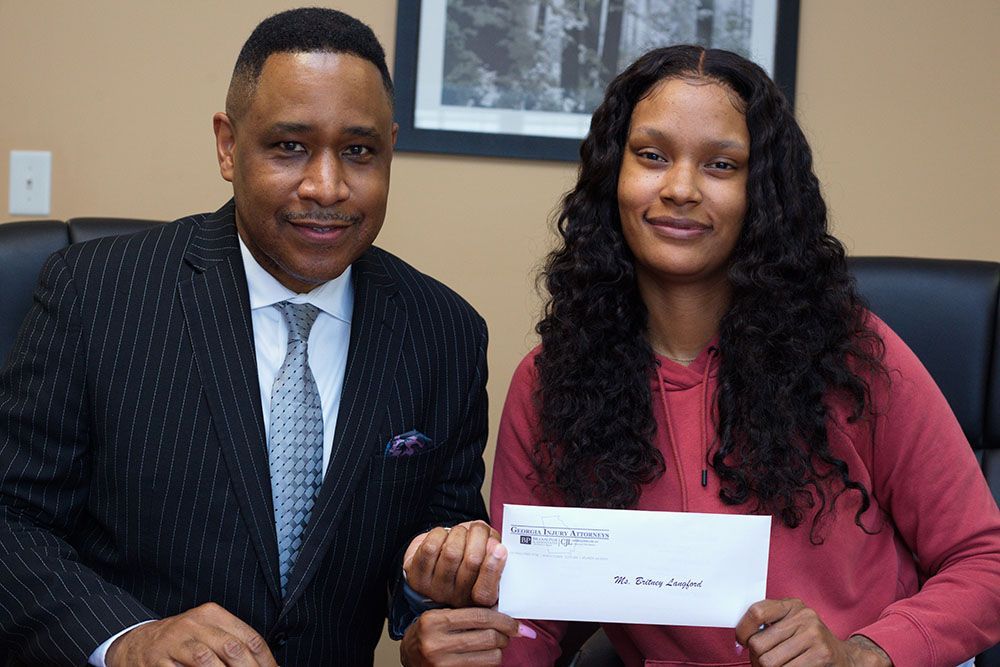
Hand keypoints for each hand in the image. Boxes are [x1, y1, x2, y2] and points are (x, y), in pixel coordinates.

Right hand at [105, 602, 277, 666]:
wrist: (135, 643)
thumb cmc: (181, 640)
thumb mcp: (207, 632)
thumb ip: (233, 643)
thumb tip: (264, 664)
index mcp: (212, 614)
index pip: (249, 638)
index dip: (265, 661)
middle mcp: (194, 623)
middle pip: (232, 648)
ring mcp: (174, 641)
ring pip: (206, 660)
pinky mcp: (157, 660)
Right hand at [400, 607, 533, 665]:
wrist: (408, 657)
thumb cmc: (428, 634)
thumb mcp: (440, 616)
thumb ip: (466, 613)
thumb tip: (505, 613)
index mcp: (434, 621)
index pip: (480, 617)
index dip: (505, 620)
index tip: (518, 625)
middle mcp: (436, 644)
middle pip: (489, 637)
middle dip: (505, 635)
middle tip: (508, 634)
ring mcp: (442, 664)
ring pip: (490, 657)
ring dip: (499, 651)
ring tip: (495, 645)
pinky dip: (489, 662)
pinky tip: (486, 656)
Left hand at [404, 520, 506, 606]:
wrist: (434, 562)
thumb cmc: (466, 557)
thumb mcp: (488, 557)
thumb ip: (495, 552)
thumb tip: (495, 546)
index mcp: (480, 600)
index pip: (486, 591)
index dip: (493, 567)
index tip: (499, 548)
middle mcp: (458, 599)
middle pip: (472, 561)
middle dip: (477, 535)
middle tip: (477, 529)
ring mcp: (436, 591)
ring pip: (451, 551)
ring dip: (458, 532)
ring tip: (459, 533)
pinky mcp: (417, 578)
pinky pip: (431, 547)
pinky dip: (439, 533)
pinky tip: (443, 536)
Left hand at [735, 599, 891, 666]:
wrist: (846, 658)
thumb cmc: (811, 643)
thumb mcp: (792, 626)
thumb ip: (770, 626)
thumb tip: (741, 641)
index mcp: (792, 606)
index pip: (756, 611)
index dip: (743, 630)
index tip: (742, 642)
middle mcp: (804, 617)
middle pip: (758, 644)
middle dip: (755, 659)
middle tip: (761, 663)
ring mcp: (814, 635)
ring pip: (769, 662)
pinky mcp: (821, 654)